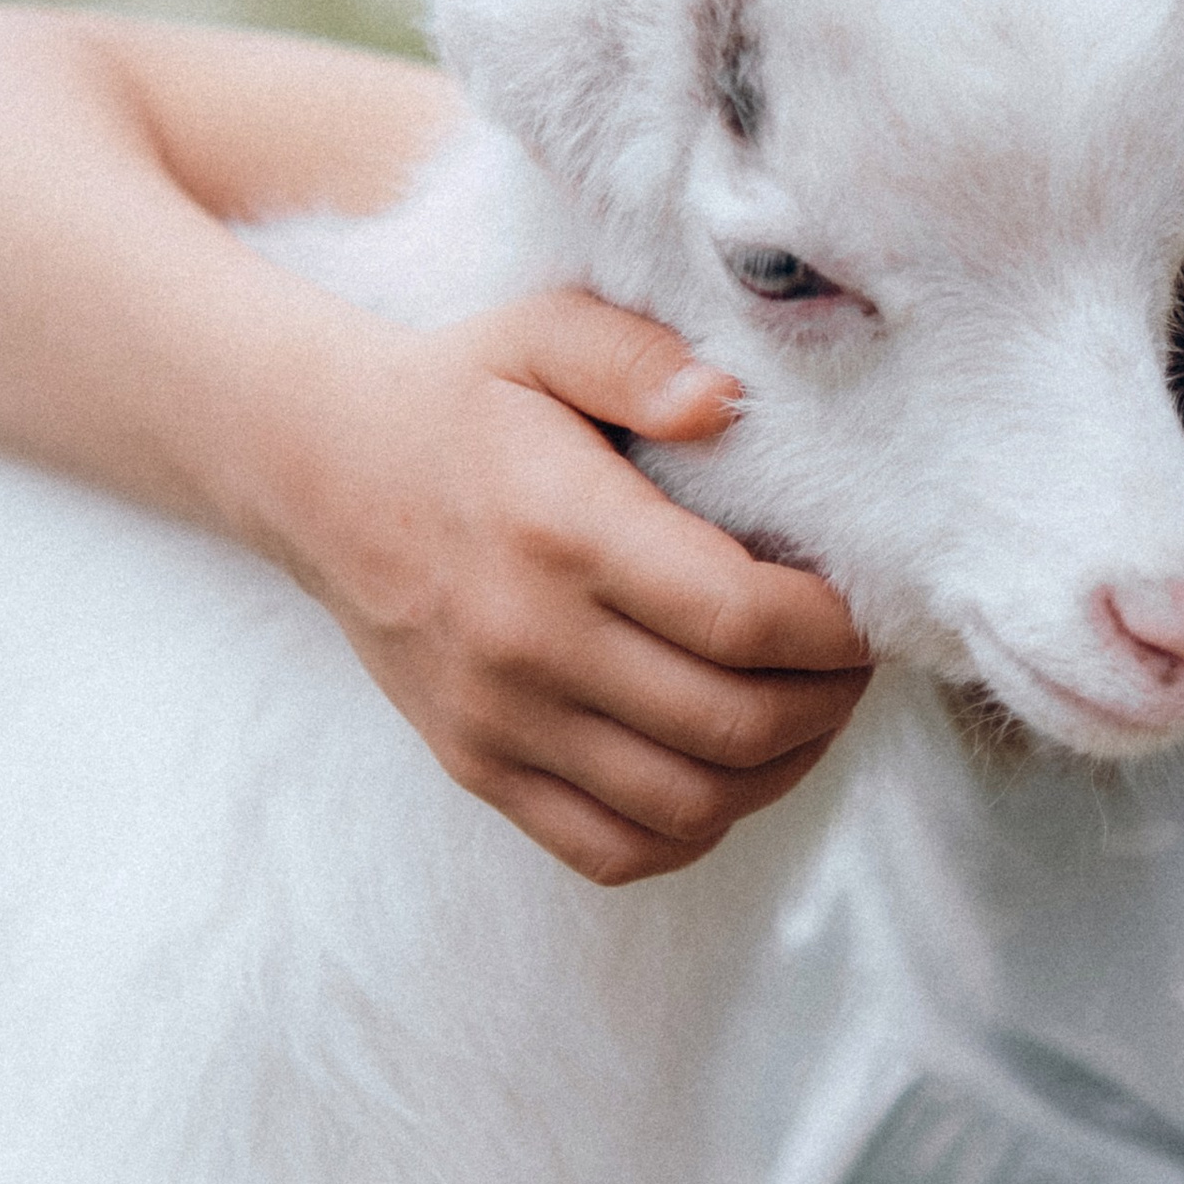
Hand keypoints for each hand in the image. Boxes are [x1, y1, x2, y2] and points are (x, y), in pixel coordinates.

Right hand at [284, 287, 872, 883]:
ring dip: (779, 772)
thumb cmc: (459, 398)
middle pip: (733, 723)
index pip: (741, 617)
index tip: (862, 609)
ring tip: (807, 715)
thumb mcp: (543, 334)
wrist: (320, 472)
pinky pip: (612, 849)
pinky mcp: (480, 767)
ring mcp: (502, 719)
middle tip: (852, 663)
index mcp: (566, 532)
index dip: (833, 629)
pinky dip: (693, 830)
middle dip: (828, 701)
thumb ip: (639, 357)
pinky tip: (726, 772)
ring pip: (688, 804)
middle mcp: (532, 641)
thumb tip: (724, 404)